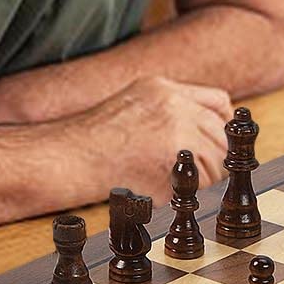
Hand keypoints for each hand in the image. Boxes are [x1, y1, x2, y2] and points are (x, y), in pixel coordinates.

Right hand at [61, 77, 230, 195]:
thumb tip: (203, 138)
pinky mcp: (170, 155)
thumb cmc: (86, 145)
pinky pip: (200, 180)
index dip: (223, 128)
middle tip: (201, 177)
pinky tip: (167, 195)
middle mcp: (173, 103)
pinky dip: (189, 193)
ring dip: (204, 179)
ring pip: (217, 159)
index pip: (218, 102)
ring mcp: (174, 127)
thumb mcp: (130, 109)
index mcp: (163, 88)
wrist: (59, 160)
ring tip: (177, 188)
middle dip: (217, 159)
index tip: (220, 146)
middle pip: (222, 134)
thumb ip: (166, 114)